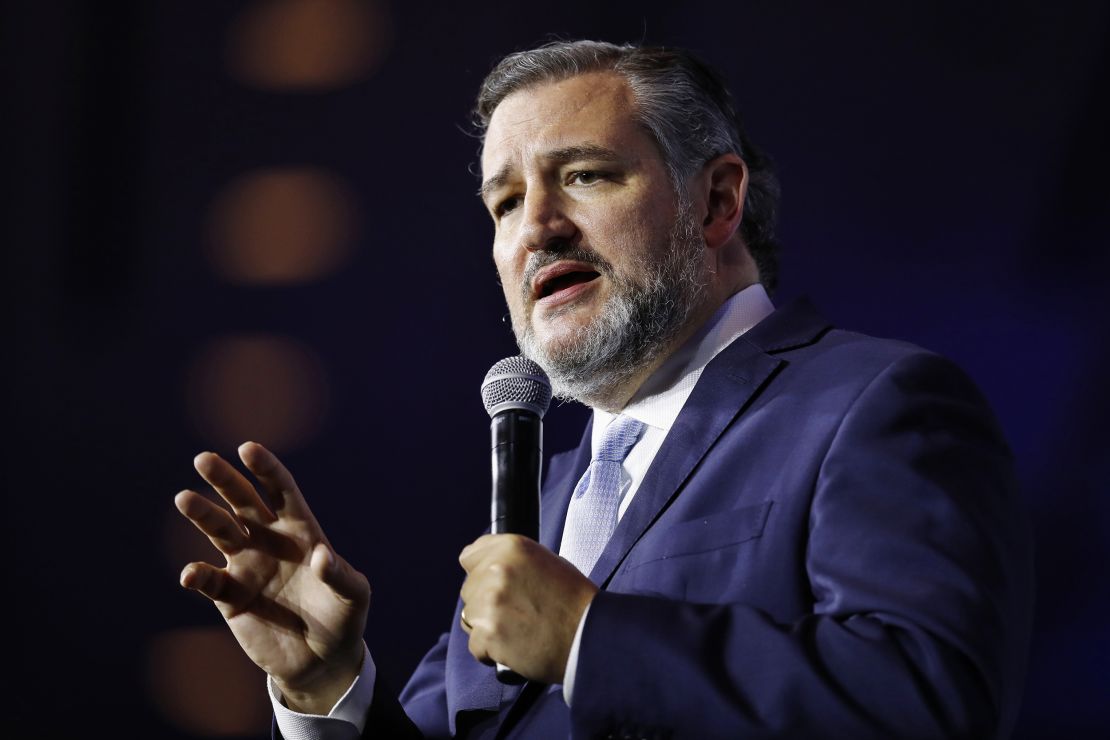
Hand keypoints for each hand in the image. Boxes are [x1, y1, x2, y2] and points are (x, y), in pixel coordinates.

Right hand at [175, 442, 369, 713]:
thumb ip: (340, 575)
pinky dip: (197, 575)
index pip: (282, 491)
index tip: (248, 449)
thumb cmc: (344, 619)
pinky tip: (191, 574)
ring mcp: (247, 565)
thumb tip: (321, 556)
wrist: (321, 661)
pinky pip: (209, 580)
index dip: (266, 469)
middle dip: (225, 480)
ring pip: (220, 531)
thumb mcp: (354, 597)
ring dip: (203, 515)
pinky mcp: (230, 596)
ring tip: (185, 498)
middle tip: (204, 458)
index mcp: (301, 531)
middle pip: (243, 502)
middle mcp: (269, 541)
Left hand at [458, 534, 597, 683]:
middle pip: (469, 590)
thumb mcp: (546, 562)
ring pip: (469, 617)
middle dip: (485, 602)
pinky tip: (516, 647)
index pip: (470, 556)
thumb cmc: (574, 602)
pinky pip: (475, 645)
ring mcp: (489, 602)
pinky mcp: (487, 634)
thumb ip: (511, 562)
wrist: (590, 637)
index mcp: (511, 547)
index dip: (481, 573)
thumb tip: (487, 569)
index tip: (493, 585)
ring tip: (518, 631)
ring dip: (487, 627)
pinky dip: (491, 651)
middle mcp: (496, 570)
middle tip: (515, 613)